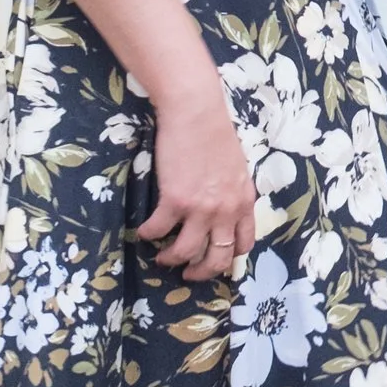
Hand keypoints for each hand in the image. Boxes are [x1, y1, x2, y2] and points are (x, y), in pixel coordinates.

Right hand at [139, 80, 258, 277]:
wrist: (196, 112)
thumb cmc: (214, 132)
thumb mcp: (236, 167)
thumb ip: (232, 191)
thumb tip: (221, 206)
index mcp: (244, 201)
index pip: (243, 243)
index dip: (229, 259)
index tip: (216, 262)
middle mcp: (226, 210)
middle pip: (218, 257)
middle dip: (202, 272)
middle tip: (188, 274)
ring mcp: (201, 208)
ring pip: (187, 251)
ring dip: (172, 260)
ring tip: (162, 258)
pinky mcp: (175, 201)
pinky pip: (159, 230)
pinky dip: (149, 235)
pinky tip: (143, 232)